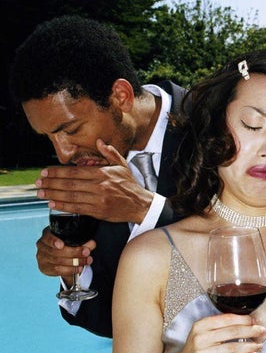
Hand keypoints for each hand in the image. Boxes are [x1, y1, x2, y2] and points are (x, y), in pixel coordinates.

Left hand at [35, 139, 153, 223]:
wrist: (140, 204)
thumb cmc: (130, 185)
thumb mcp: (122, 165)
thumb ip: (109, 153)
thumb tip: (99, 141)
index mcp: (103, 173)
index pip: (75, 171)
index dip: (57, 171)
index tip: (45, 171)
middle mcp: (99, 186)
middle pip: (69, 183)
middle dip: (50, 182)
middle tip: (38, 182)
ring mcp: (98, 199)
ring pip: (70, 196)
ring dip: (53, 194)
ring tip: (40, 192)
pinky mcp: (98, 211)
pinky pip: (76, 208)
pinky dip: (63, 206)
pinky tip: (52, 203)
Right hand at [36, 227, 94, 282]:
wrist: (61, 256)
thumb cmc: (67, 244)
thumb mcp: (75, 240)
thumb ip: (84, 241)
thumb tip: (91, 244)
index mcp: (47, 234)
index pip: (48, 237)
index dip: (54, 241)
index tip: (62, 245)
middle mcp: (42, 245)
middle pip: (56, 251)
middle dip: (74, 252)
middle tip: (86, 253)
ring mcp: (41, 257)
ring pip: (57, 261)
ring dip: (74, 262)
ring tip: (86, 261)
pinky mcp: (44, 268)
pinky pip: (57, 270)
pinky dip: (70, 270)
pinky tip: (79, 268)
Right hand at [172, 314, 265, 352]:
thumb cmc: (199, 346)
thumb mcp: (204, 331)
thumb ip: (221, 324)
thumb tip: (247, 321)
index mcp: (201, 325)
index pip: (226, 319)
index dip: (243, 319)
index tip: (254, 321)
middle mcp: (201, 338)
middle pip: (232, 332)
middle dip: (250, 331)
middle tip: (261, 331)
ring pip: (232, 348)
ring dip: (249, 346)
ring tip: (259, 345)